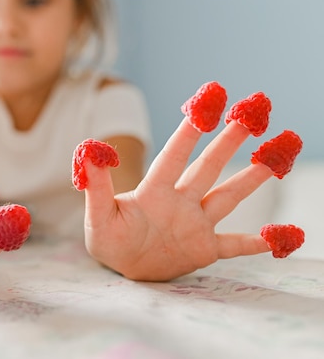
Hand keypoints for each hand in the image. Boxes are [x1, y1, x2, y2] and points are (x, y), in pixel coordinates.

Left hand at [81, 118, 275, 281]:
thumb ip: (97, 185)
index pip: (175, 156)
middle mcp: (180, 201)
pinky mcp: (204, 249)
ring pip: (228, 197)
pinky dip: (257, 242)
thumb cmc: (108, 240)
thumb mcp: (98, 216)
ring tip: (276, 157)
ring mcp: (196, 224)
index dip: (190, 130)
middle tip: (252, 114)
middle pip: (208, 166)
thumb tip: (90, 149)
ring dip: (252, 178)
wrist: (121, 267)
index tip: (207, 103)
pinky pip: (236, 245)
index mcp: (154, 191)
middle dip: (229, 141)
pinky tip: (280, 236)